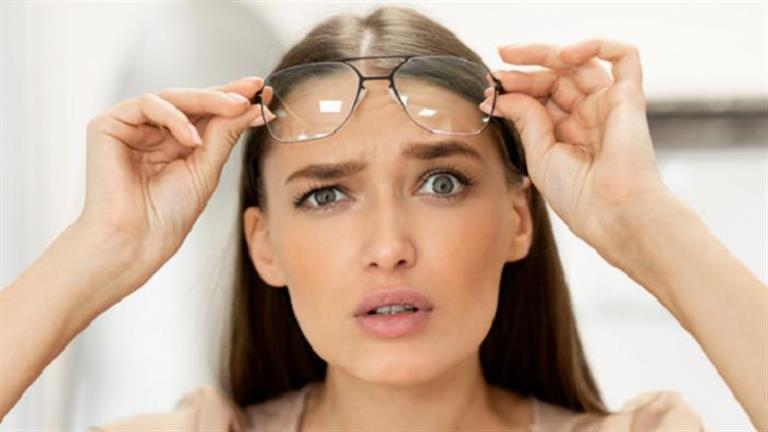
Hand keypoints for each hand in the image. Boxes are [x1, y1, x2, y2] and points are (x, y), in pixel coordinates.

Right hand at [77, 77, 274, 292]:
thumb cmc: (168, 215)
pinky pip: (147, 104)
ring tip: (235, 108)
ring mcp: (130, 126)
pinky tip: (192, 139)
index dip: (235, 102)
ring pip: (173, 96)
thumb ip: (225, 134)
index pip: (207, 114)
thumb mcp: (207, 169)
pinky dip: (175, 117)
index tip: (265, 95)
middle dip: (227, 93)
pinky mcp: (108, 125)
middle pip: (192, 100)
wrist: (136, 241)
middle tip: (255, 90)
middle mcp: (152, 131)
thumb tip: (253, 107)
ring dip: (209, 100)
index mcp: (175, 142)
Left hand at [481, 38, 671, 247]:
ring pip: (579, 63)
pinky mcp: (630, 97)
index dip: (515, 88)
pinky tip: (565, 55)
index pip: (541, 95)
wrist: (610, 212)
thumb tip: (502, 93)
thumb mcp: (539, 154)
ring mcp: (609, 104)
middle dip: (524, 71)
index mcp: (567, 131)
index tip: (488, 92)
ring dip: (545, 55)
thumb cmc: (578, 195)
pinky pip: (624, 56)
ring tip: (514, 58)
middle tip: (496, 73)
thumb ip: (524, 119)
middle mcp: (589, 114)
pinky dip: (597, 45)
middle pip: (556, 77)